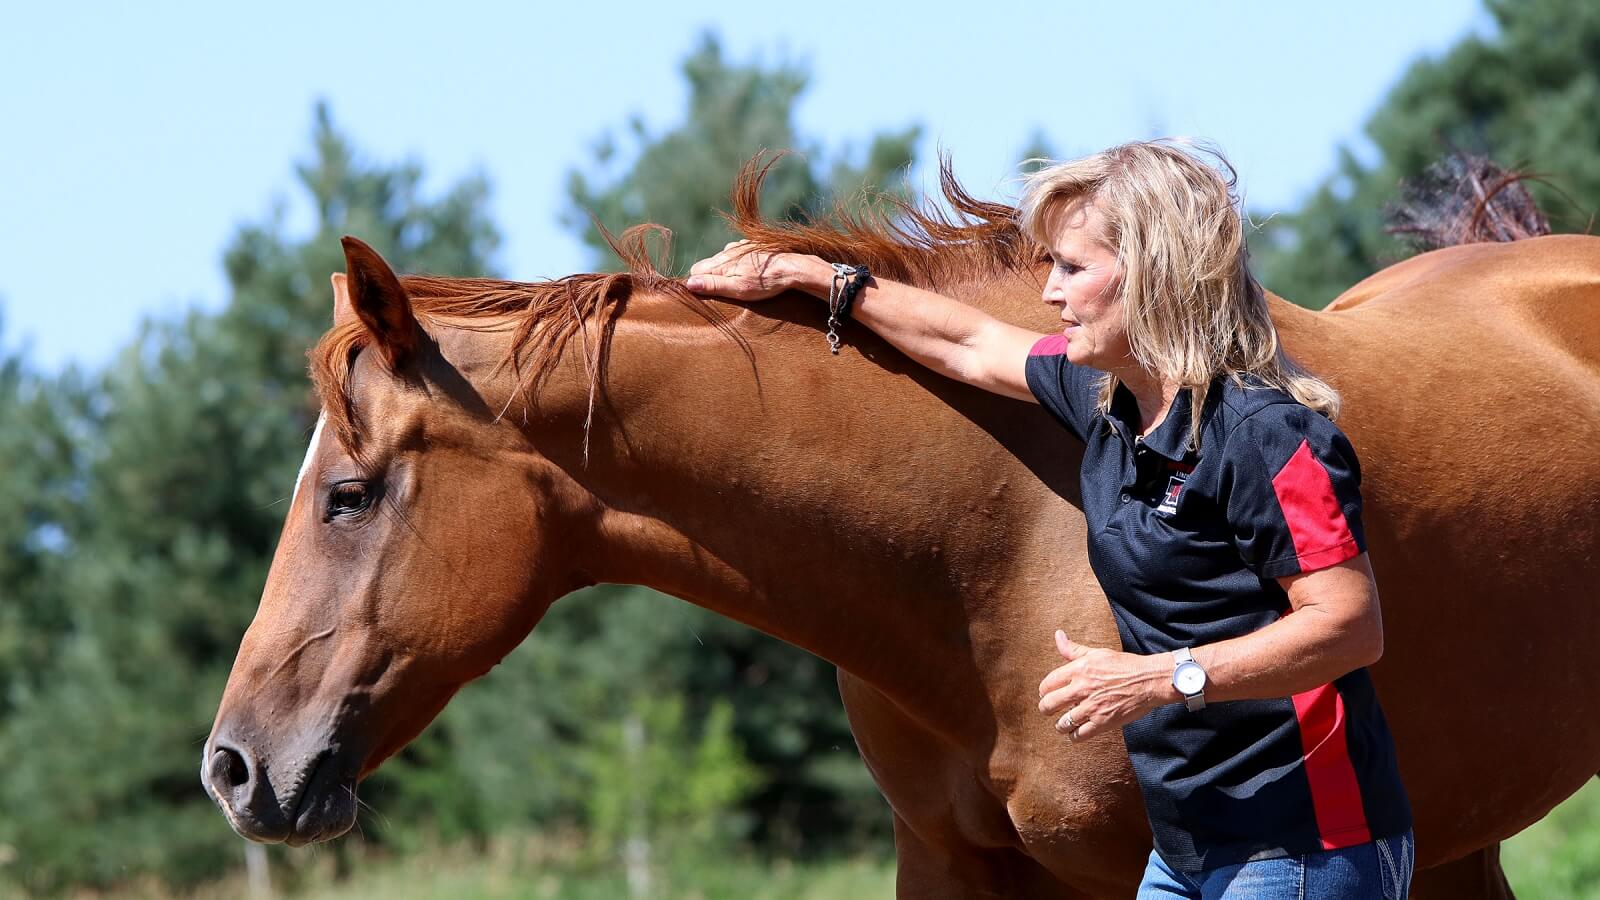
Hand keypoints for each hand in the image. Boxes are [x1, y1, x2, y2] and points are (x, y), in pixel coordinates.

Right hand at [685, 240, 799, 300]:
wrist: (793, 268)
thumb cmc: (765, 282)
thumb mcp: (738, 289)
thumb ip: (713, 285)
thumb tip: (689, 283)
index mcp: (721, 261)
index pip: (696, 270)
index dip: (700, 283)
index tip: (710, 293)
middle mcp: (728, 251)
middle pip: (709, 265)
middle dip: (713, 278)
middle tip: (729, 292)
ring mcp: (741, 247)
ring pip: (723, 260)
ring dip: (728, 272)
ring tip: (743, 284)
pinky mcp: (752, 246)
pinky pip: (737, 256)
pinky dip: (740, 265)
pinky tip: (752, 274)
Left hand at [1037, 630, 1171, 741]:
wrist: (1149, 680)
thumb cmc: (1124, 665)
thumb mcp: (1097, 653)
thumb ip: (1073, 649)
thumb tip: (1058, 635)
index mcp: (1078, 670)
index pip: (1047, 685)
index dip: (1044, 692)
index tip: (1047, 694)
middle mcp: (1081, 689)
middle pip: (1049, 705)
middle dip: (1046, 709)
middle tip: (1049, 710)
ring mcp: (1092, 707)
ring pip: (1062, 723)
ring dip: (1060, 725)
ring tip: (1063, 723)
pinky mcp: (1103, 722)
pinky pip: (1079, 735)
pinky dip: (1074, 736)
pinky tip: (1076, 732)